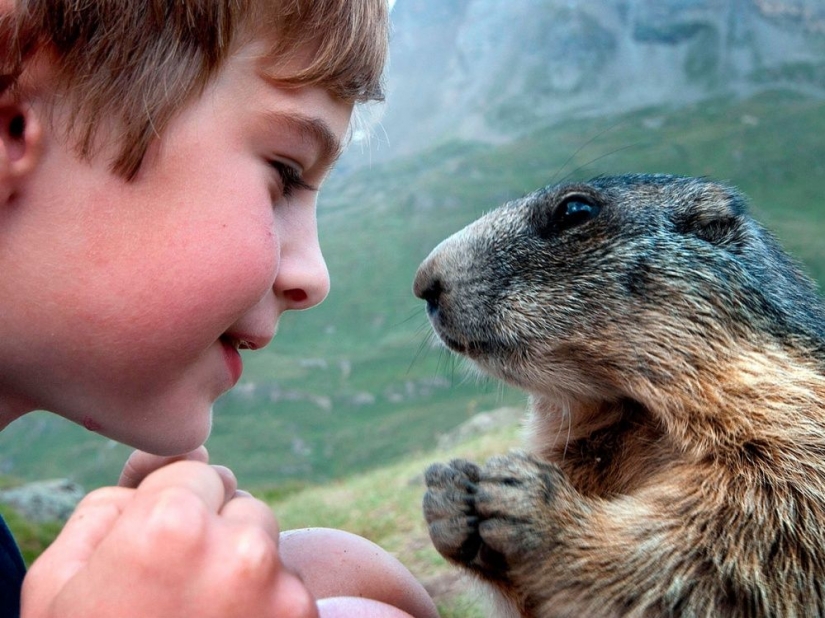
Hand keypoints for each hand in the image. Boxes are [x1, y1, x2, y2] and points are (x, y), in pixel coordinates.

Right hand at [22, 460, 317, 617]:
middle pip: (237, 501)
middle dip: (211, 529)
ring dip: (241, 564)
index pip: (194, 467)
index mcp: (170, 524)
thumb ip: (112, 502)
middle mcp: (239, 547)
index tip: (152, 549)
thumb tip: (172, 461)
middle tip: (174, 591)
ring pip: (266, 540)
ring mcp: (281, 587)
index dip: (167, 506)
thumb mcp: (58, 582)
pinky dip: (265, 601)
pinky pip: (288, 583)